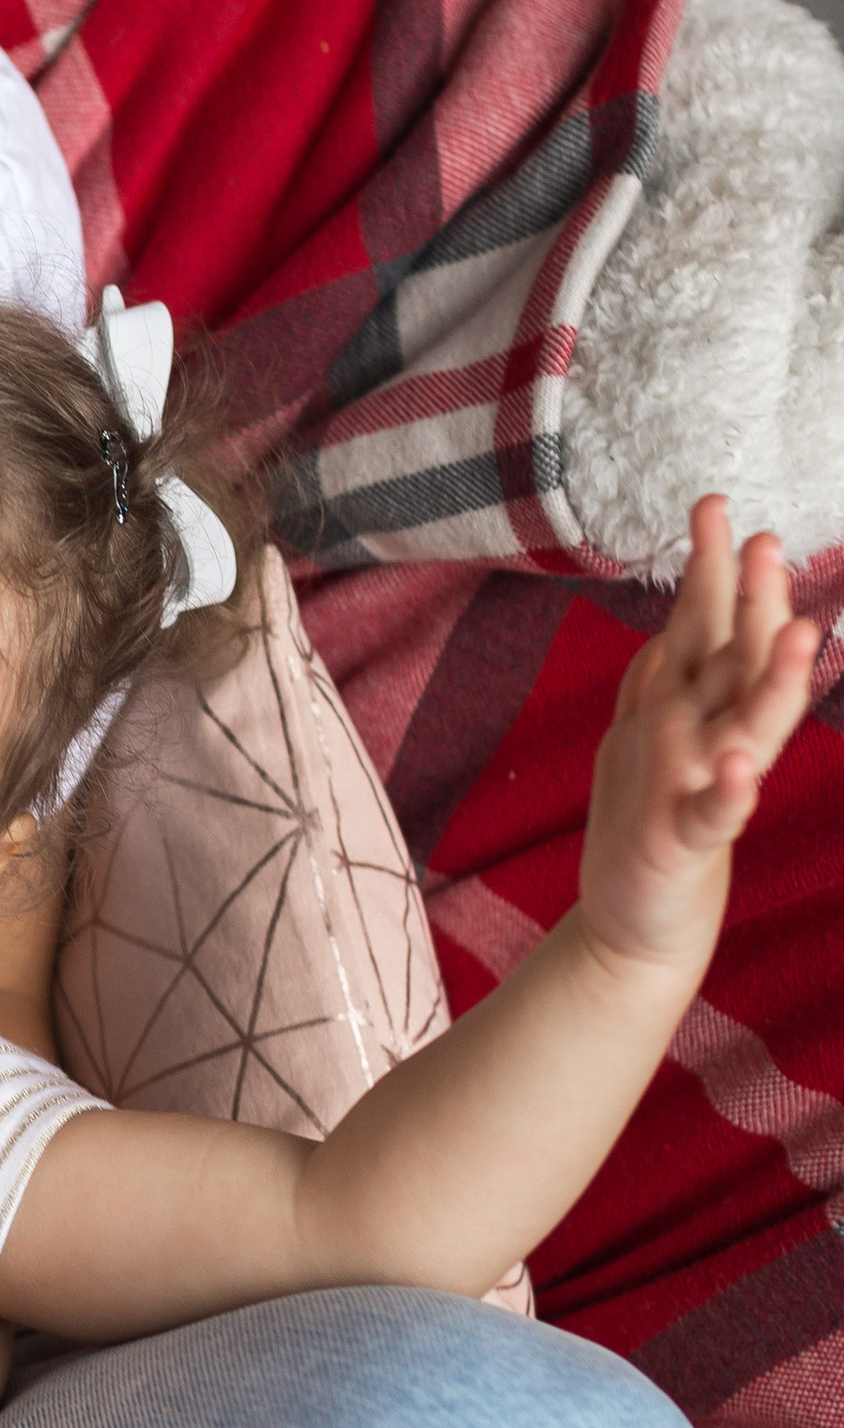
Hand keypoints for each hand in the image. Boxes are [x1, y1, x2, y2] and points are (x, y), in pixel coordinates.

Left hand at [578, 498, 817, 979]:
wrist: (633, 922)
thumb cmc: (648, 821)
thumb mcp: (647, 736)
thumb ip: (665, 679)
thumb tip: (675, 623)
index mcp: (695, 708)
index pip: (708, 626)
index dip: (714, 568)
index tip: (712, 504)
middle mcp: (711, 736)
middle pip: (740, 660)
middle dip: (755, 602)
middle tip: (768, 542)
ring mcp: (706, 786)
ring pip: (748, 723)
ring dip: (773, 680)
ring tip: (795, 633)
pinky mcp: (688, 840)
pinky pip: (716, 813)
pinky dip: (730, 791)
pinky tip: (741, 767)